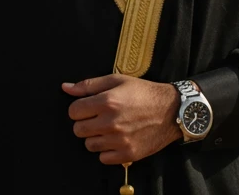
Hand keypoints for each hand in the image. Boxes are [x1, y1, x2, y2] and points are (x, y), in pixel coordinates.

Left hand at [62, 74, 181, 164]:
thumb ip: (89, 85)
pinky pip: (103, 158)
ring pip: (89, 145)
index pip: (73, 111)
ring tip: (109, 128)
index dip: (79, 109)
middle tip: (99, 118)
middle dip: (85, 123)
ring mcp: (119, 140)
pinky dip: (107, 151)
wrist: (172, 110)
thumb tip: (66, 88)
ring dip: (96, 137)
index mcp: (107, 101)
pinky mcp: (128, 153)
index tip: (88, 108)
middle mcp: (111, 122)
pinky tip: (116, 140)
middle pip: (78, 130)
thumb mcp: (117, 80)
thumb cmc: (144, 93)